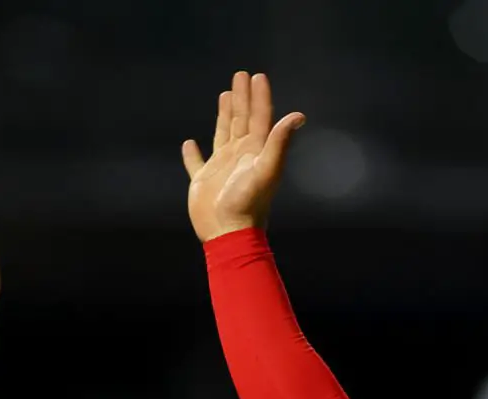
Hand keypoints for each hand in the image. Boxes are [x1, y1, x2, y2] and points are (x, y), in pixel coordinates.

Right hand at [181, 70, 305, 241]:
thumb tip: (298, 116)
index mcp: (255, 152)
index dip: (259, 97)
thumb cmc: (248, 203)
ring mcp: (221, 168)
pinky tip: (189, 143)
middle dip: (241, 98)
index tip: (257, 76)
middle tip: (241, 75)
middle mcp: (239, 156)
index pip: (259, 118)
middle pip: (241, 120)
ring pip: (223, 134)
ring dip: (224, 115)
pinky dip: (192, 154)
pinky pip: (196, 163)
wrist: (228, 234)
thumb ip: (279, 142)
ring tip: (225, 95)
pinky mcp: (203, 181)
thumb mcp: (266, 170)